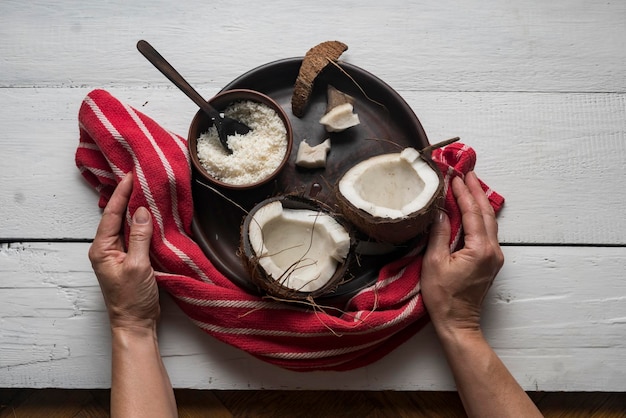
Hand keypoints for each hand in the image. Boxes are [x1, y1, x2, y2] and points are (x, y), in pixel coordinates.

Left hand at [88, 173, 159, 330]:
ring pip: (126, 225)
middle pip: (116, 216)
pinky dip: (144, 224)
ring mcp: (118, 254)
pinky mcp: (131, 259)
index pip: (111, 214)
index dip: (122, 194)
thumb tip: (141, 211)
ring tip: (147, 190)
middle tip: (139, 177)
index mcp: (102, 249)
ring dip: (136, 209)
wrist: (135, 323)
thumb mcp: (137, 266)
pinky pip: (136, 236)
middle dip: (128, 197)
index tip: (131, 176)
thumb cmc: (132, 299)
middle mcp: (107, 249)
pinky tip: (153, 215)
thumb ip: (139, 237)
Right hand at [421, 171, 503, 334]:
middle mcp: (492, 250)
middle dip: (476, 191)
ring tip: (470, 184)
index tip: (455, 176)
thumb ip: (439, 234)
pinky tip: (472, 209)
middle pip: (486, 213)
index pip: (472, 213)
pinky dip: (480, 216)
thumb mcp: (434, 263)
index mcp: (480, 249)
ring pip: (489, 221)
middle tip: (467, 172)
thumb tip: (441, 211)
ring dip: (479, 202)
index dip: (463, 193)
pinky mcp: (491, 261)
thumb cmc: (443, 297)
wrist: (458, 322)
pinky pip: (488, 231)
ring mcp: (494, 256)